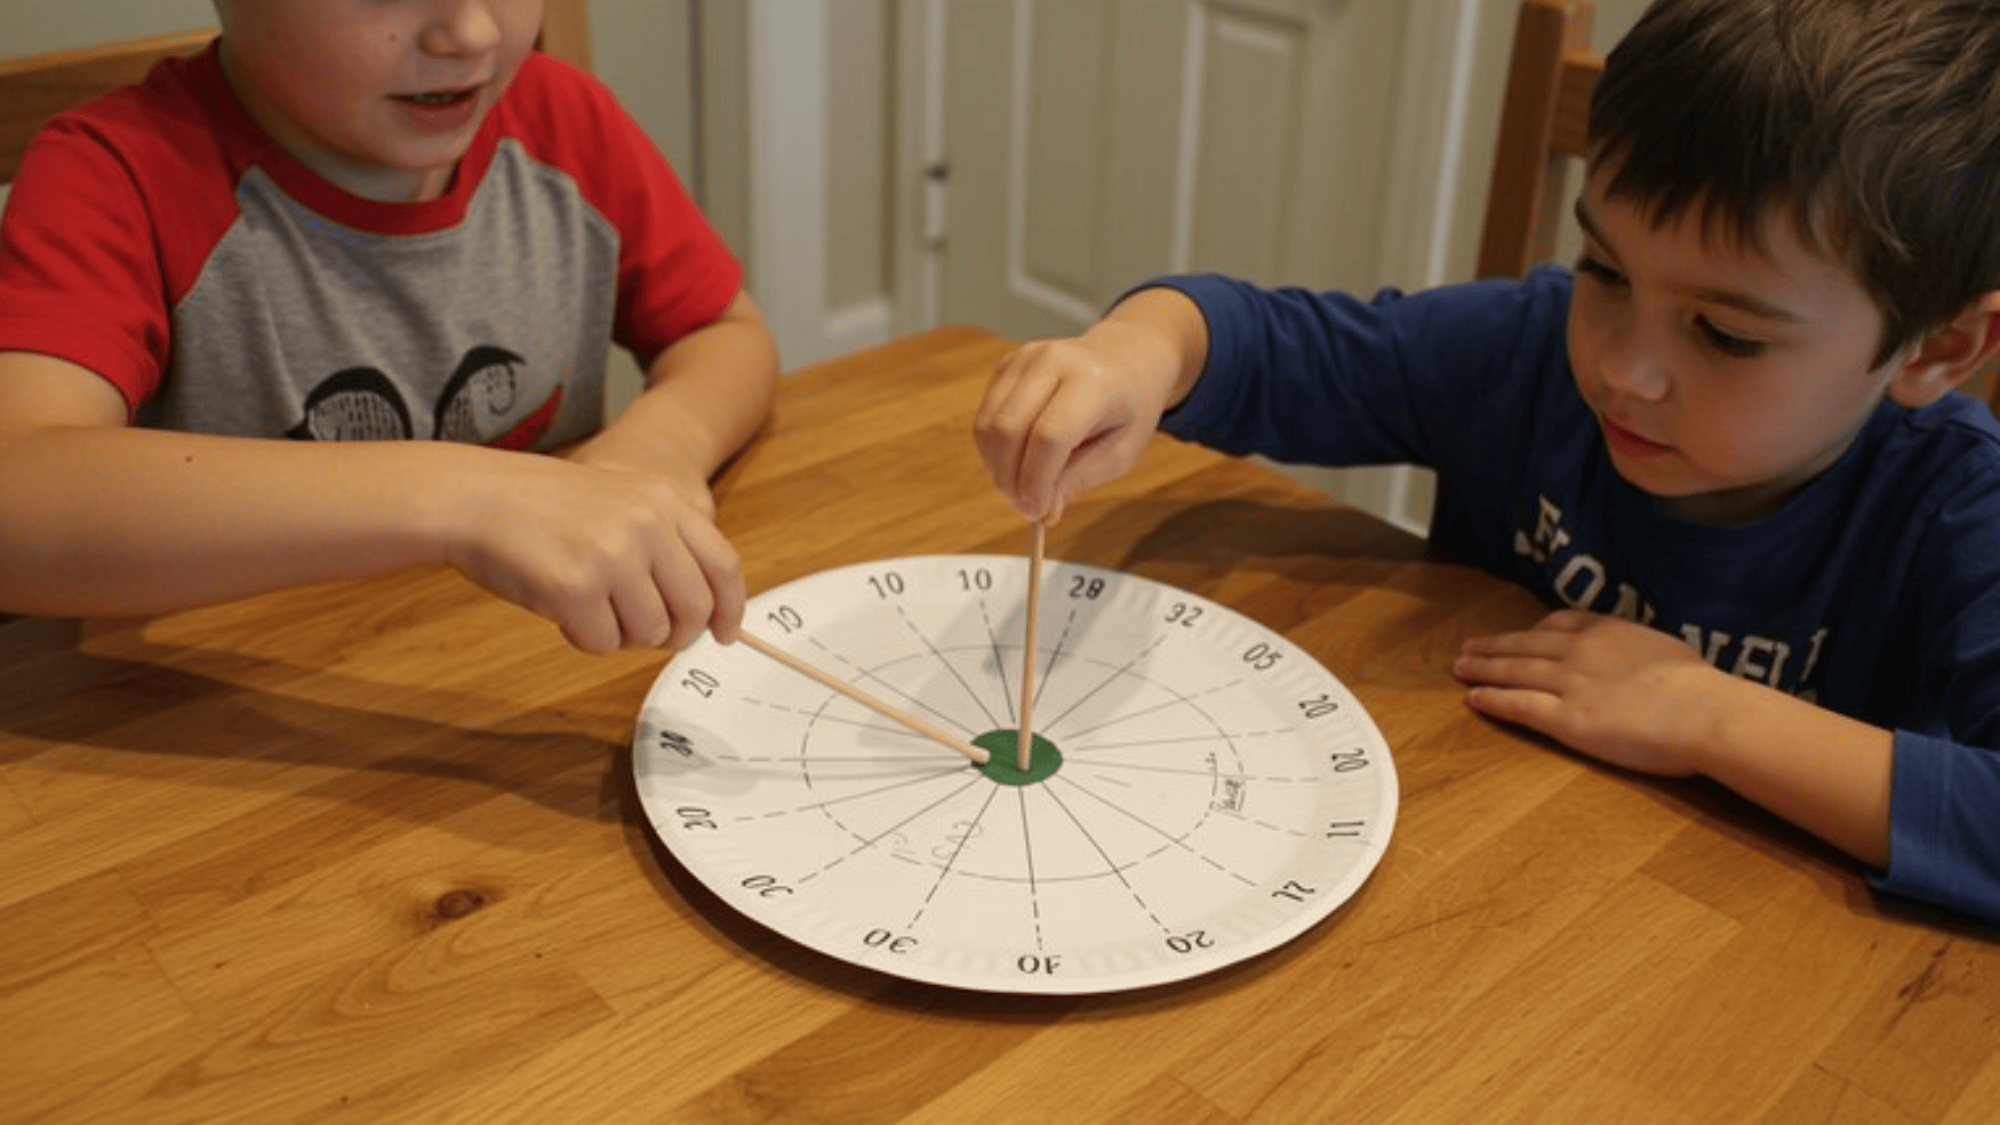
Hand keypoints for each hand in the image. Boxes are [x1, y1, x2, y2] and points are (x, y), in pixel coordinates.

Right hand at [442, 454, 743, 654]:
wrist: (476, 497)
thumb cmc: (543, 508)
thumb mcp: (621, 502)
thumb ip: (665, 544)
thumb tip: (703, 613)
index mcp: (664, 501)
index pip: (723, 566)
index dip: (730, 609)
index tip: (725, 634)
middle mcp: (647, 525)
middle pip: (694, 610)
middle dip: (671, 634)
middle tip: (639, 630)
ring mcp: (614, 555)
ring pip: (651, 633)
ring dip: (621, 634)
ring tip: (589, 605)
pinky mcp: (577, 586)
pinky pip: (603, 642)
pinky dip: (584, 638)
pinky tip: (562, 609)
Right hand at [973, 290, 1202, 524]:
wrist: (1125, 359)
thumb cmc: (1128, 409)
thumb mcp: (1121, 452)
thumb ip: (1079, 478)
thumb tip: (1042, 511)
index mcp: (1093, 382)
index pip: (1050, 436)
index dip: (1036, 481)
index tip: (1038, 513)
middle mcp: (1054, 362)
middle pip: (1009, 429)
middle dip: (1010, 479)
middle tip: (1026, 508)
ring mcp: (1025, 360)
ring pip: (988, 425)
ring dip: (997, 469)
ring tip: (1020, 489)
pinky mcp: (1006, 366)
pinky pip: (984, 418)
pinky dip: (992, 451)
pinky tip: (1015, 464)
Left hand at [1452, 609, 1725, 775]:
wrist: (1704, 712)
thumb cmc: (1701, 688)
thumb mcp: (1666, 651)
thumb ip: (1640, 651)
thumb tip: (1640, 659)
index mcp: (1609, 631)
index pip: (1559, 623)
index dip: (1531, 630)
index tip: (1516, 634)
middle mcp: (1581, 651)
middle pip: (1526, 644)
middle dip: (1494, 646)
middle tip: (1467, 648)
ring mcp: (1570, 683)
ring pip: (1515, 671)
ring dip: (1483, 669)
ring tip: (1459, 669)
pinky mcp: (1566, 719)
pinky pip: (1519, 705)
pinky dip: (1492, 700)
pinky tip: (1474, 699)